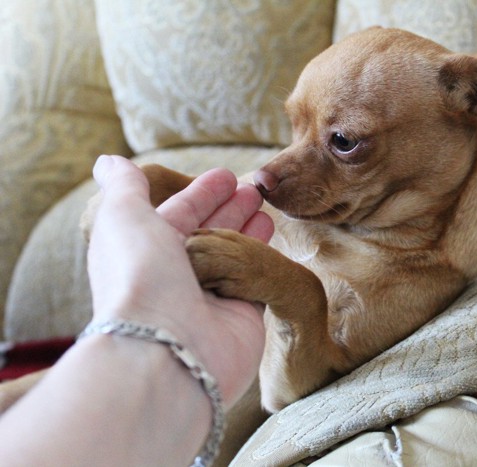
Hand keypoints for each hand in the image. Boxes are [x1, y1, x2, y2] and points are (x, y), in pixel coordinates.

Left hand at [87, 155, 272, 406]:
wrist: (168, 349)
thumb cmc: (140, 277)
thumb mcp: (123, 216)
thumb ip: (123, 186)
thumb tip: (107, 161)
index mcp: (143, 253)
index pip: (176, 214)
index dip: (199, 193)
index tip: (225, 176)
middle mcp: (174, 276)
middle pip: (208, 233)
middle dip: (229, 209)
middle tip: (254, 188)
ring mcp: (208, 298)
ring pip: (231, 255)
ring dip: (248, 230)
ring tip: (266, 207)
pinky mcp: (240, 316)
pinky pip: (252, 280)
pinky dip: (261, 258)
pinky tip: (271, 238)